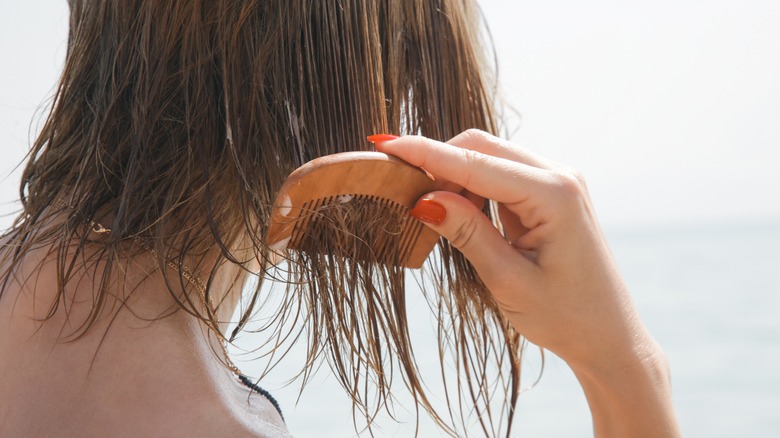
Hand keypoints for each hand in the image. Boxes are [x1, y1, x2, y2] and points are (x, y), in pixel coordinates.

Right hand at [373, 129, 680, 436]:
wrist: (608, 337)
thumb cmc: (565, 317)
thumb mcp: (508, 280)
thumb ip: (466, 233)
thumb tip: (423, 199)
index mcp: (555, 194)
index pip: (476, 162)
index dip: (426, 153)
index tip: (384, 144)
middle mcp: (559, 176)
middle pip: (482, 147)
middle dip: (438, 162)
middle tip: (401, 190)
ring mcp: (557, 182)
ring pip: (489, 158)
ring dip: (454, 176)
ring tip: (428, 209)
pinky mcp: (551, 194)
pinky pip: (501, 176)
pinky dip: (472, 187)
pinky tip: (456, 212)